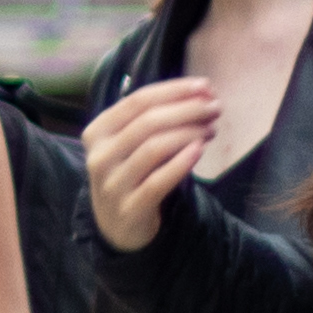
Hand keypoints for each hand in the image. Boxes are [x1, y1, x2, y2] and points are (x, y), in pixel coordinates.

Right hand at [82, 77, 221, 251]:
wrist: (117, 226)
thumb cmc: (130, 173)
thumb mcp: (129, 143)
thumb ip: (153, 118)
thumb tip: (199, 92)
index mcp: (97, 132)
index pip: (137, 101)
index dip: (174, 90)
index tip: (205, 86)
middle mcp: (99, 156)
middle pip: (148, 122)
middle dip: (187, 110)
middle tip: (215, 108)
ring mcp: (112, 184)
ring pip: (154, 148)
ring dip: (189, 134)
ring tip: (211, 129)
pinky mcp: (129, 208)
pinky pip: (158, 181)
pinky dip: (181, 163)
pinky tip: (200, 150)